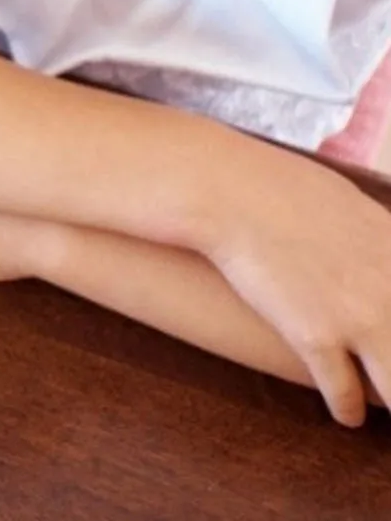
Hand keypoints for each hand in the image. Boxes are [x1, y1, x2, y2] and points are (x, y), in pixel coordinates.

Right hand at [199, 150, 390, 425]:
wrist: (223, 189)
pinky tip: (346, 412)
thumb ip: (382, 238)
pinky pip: (347, 396)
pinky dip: (348, 409)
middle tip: (384, 373)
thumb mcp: (351, 204)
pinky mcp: (315, 338)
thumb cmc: (278, 185)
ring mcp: (357, 317)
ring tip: (383, 402)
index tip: (388, 332)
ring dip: (389, 396)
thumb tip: (386, 246)